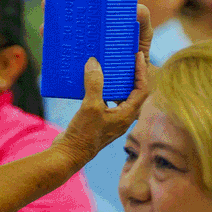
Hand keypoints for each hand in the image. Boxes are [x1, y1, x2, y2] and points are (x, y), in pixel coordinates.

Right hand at [52, 5, 152, 167]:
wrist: (69, 155)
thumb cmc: (84, 135)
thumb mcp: (90, 106)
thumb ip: (94, 84)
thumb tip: (94, 62)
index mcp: (127, 115)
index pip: (142, 90)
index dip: (142, 72)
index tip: (138, 56)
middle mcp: (122, 117)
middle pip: (134, 91)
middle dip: (132, 74)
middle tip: (127, 58)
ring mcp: (111, 119)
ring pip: (120, 95)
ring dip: (117, 81)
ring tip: (111, 65)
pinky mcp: (100, 119)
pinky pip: (106, 99)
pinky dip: (103, 88)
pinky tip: (92, 79)